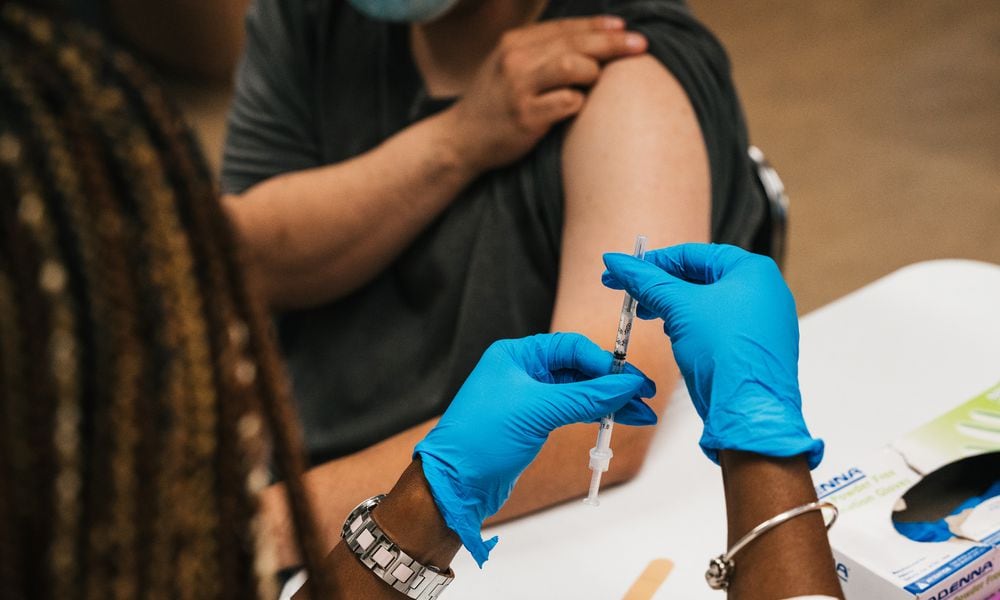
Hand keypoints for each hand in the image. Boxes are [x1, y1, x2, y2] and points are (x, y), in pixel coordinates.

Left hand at [414, 333, 655, 565]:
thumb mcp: (538, 410)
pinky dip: (595, 415)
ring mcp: (529, 397)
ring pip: (579, 392)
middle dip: (613, 384)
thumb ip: (585, 396)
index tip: (633, 380)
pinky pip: (572, 411)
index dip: (605, 363)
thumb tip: (626, 385)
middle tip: (645, 397)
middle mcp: (522, 370)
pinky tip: (618, 420)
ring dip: (609, 402)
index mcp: (517, 355)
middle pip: (579, 369)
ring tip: (642, 414)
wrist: (456, 483)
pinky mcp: (533, 421)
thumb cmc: (482, 439)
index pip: (572, 348)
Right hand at [446, 16, 646, 172]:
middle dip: (612, 43)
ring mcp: (519, 89)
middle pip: (574, 43)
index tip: (625, 28)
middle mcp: (515, 61)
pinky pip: (568, 103)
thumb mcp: (508, 67)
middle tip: (640, 45)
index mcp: (514, 43)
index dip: (598, 25)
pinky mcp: (525, 117)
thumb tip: (590, 41)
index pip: (565, 27)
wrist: (461, 140)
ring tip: (595, 83)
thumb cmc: (494, 105)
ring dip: (593, 73)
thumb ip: (540, 52)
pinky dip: (579, 103)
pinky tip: (578, 107)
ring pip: (572, 66)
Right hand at [602, 243, 822, 466]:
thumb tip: (617, 263)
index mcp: (753, 271)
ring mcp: (762, 322)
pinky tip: (675, 339)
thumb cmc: (727, 357)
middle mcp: (764, 292)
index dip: (653, 262)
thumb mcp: (678, 309)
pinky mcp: (755, 348)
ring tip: (651, 318)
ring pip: (707, 304)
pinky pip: (718, 327)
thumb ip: (646, 281)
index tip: (624, 271)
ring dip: (674, 308)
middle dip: (661, 287)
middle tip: (631, 297)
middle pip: (700, 278)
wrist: (750, 415)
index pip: (693, 254)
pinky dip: (692, 328)